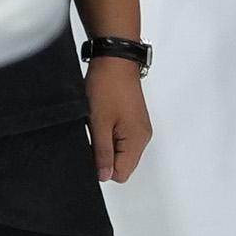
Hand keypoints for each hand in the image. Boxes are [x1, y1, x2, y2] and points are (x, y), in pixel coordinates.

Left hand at [88, 53, 154, 182]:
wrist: (114, 60)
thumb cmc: (108, 85)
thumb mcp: (99, 123)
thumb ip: (102, 152)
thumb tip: (103, 175)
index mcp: (137, 140)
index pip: (121, 173)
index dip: (103, 166)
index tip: (93, 149)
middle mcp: (142, 136)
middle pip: (122, 164)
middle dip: (105, 155)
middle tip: (96, 132)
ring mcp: (139, 128)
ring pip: (121, 151)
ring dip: (107, 143)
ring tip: (100, 123)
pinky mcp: (134, 120)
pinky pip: (122, 138)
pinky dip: (110, 134)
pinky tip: (104, 118)